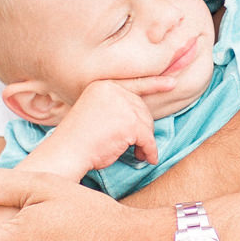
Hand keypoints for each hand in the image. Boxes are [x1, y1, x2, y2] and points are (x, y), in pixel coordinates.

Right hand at [31, 75, 176, 176]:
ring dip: (145, 141)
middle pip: (142, 108)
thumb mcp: (96, 112)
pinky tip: (145, 158)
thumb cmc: (80, 139)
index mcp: (103, 85)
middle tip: (138, 146)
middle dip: (143, 129)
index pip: (134, 83)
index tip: (172, 83)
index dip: (155, 84)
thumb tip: (144, 117)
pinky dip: (149, 150)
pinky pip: (148, 138)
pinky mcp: (129, 123)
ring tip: (138, 153)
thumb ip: (117, 108)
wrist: (67, 151)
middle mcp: (113, 90)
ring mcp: (121, 105)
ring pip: (147, 124)